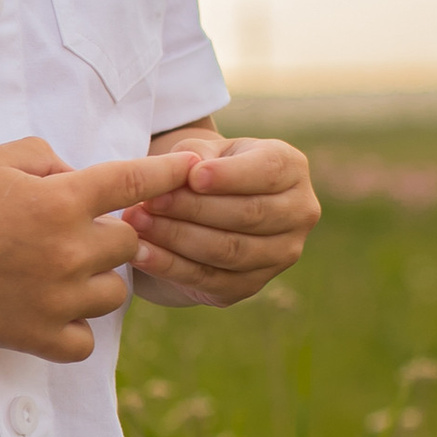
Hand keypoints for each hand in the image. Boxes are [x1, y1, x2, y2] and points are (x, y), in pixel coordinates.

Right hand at [0, 137, 200, 359]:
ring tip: (64, 272)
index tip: (193, 170)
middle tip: (74, 232)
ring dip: (99, 280)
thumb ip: (48, 158)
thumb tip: (77, 177)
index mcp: (60, 201)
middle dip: (109, 233)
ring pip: (116, 293)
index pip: (134, 182)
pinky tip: (57, 312)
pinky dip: (78, 328)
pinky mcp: (37, 336)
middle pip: (128, 242)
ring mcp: (56, 298)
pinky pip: (86, 340)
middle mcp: (68, 250)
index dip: (169, 175)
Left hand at [125, 132, 320, 304]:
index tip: (193, 177)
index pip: (268, 172)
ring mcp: (280, 254)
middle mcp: (298, 213)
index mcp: (292, 168)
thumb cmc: (205, 168)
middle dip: (194, 209)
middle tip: (149, 202)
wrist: (205, 207)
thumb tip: (187, 173)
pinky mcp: (249, 286)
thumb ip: (196, 156)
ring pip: (229, 250)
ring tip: (138, 224)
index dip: (230, 177)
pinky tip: (139, 254)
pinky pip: (209, 279)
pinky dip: (170, 267)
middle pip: (248, 215)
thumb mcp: (202, 151)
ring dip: (178, 238)